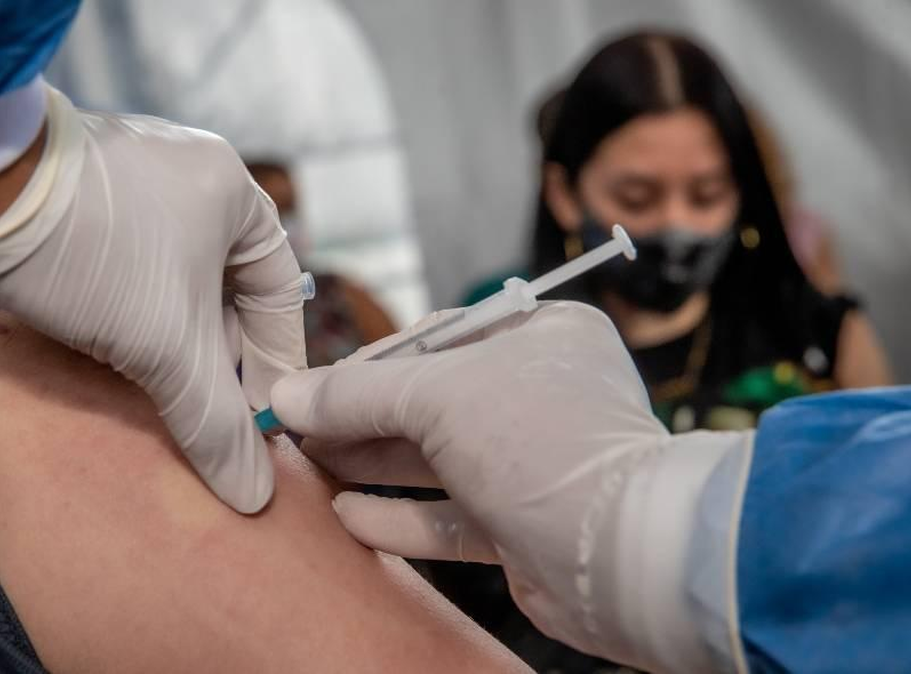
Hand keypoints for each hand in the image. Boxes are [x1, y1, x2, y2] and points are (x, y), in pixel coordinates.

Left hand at [0, 86, 304, 512]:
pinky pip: (126, 266)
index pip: (280, 291)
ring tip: (160, 396)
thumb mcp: (166, 348)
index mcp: (232, 193)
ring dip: (171, 339)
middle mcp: (190, 176)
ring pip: (172, 280)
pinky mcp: (78, 193)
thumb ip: (215, 424)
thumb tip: (254, 495)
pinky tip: (111, 356)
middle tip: (211, 417)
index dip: (277, 361)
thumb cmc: (90, 256)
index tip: (265, 419)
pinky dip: (129, 313)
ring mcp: (131, 178)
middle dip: (219, 357)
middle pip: (225, 288)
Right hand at [271, 302, 748, 671]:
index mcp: (540, 336)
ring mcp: (533, 464)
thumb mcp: (440, 396)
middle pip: (430, 400)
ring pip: (436, 460)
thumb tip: (286, 395)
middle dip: (363, 418)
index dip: (370, 363)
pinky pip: (449, 516)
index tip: (312, 384)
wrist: (624, 555)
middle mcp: (540, 395)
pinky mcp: (524, 525)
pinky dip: (400, 516)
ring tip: (311, 467)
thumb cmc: (548, 445)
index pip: (437, 337)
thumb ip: (358, 394)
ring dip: (372, 465)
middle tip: (298, 430)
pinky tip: (348, 514)